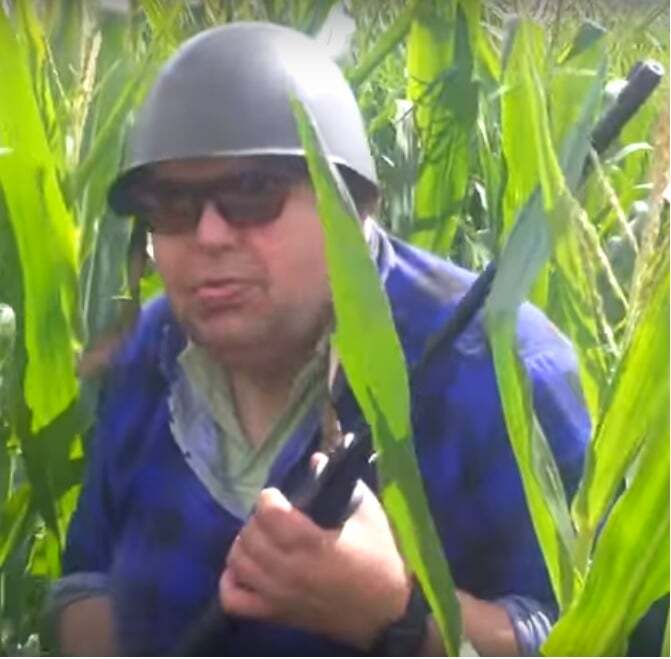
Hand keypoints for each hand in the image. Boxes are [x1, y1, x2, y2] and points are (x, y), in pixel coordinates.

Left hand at [220, 462, 411, 648]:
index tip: (278, 495)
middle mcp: (290, 570)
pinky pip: (233, 599)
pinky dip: (231, 581)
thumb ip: (341, 484)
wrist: (383, 611)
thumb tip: (316, 458)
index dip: (269, 498)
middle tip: (272, 515)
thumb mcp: (368, 514)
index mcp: (313, 544)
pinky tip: (246, 568)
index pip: (270, 514)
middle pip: (250, 535)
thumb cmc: (378, 558)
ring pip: (238, 562)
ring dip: (245, 543)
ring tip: (261, 537)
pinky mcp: (275, 613)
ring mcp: (278, 595)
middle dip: (257, 518)